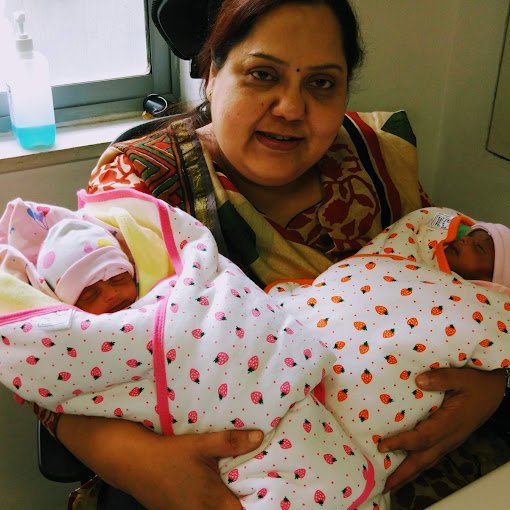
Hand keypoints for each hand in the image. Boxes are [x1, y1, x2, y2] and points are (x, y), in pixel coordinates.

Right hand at [57, 415, 262, 509]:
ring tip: (238, 490)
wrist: (133, 463)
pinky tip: (215, 493)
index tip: (269, 495)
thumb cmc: (169, 454)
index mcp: (213, 502)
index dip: (257, 505)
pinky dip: (212, 506)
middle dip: (243, 504)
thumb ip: (231, 442)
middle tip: (255, 489)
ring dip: (227, 505)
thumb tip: (260, 436)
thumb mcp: (202, 445)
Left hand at [378, 367, 505, 492]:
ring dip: (408, 473)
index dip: (402, 443)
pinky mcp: (448, 438)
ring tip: (389, 482)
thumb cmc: (478, 383)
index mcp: (451, 422)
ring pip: (427, 460)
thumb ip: (441, 378)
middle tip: (383, 485)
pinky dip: (416, 464)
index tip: (382, 446)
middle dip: (403, 474)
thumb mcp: (461, 376)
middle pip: (423, 460)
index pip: (422, 438)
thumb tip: (419, 381)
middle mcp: (450, 436)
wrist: (494, 390)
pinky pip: (430, 454)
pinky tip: (404, 465)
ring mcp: (450, 440)